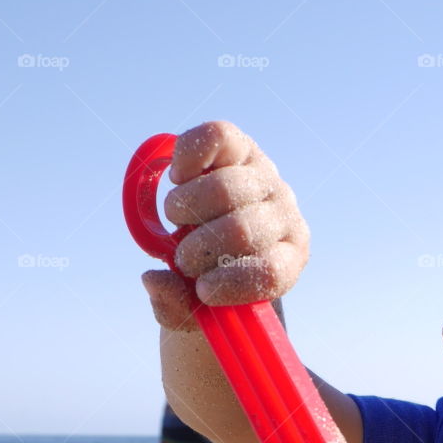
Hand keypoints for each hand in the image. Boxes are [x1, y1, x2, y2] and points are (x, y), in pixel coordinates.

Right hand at [141, 120, 309, 331]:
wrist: (219, 235)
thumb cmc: (210, 273)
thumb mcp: (195, 302)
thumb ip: (175, 305)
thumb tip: (155, 280)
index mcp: (287, 261)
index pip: (271, 272)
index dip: (232, 283)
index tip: (201, 291)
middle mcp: (284, 216)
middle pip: (243, 230)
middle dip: (199, 250)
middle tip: (183, 257)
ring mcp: (266, 177)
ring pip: (226, 188)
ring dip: (186, 209)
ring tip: (177, 220)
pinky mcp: (241, 146)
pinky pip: (216, 138)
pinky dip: (186, 159)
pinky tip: (177, 178)